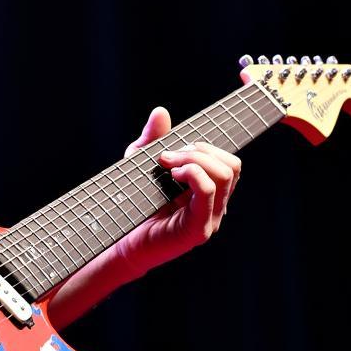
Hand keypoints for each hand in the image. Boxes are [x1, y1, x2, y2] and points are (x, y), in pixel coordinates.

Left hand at [115, 106, 241, 278]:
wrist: (120, 239)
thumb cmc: (132, 201)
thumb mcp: (140, 162)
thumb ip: (153, 138)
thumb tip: (161, 111)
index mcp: (210, 190)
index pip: (230, 161)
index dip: (209, 144)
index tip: (179, 143)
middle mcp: (216, 205)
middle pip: (231, 164)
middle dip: (199, 150)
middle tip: (168, 156)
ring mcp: (210, 218)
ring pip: (224, 174)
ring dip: (194, 159)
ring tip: (167, 165)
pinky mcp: (198, 229)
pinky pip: (209, 191)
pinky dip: (192, 174)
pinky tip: (172, 175)